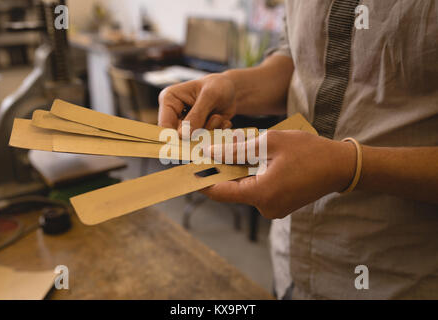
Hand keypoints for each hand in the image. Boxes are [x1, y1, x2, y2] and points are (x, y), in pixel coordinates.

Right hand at [158, 73, 236, 133]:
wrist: (231, 90)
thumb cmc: (219, 86)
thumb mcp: (210, 96)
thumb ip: (196, 115)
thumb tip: (182, 136)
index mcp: (169, 99)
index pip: (164, 124)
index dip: (174, 137)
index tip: (191, 140)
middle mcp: (174, 113)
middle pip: (178, 136)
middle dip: (198, 133)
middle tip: (214, 120)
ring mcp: (185, 124)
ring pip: (192, 140)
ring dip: (209, 131)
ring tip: (218, 116)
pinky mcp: (196, 131)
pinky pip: (204, 141)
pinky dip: (215, 133)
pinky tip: (221, 120)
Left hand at [202, 130, 355, 218]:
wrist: (340, 166)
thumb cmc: (309, 152)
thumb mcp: (269, 144)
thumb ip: (237, 150)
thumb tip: (210, 153)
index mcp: (261, 194)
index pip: (219, 192)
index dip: (201, 181)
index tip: (188, 169)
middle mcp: (265, 207)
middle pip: (231, 189)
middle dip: (221, 169)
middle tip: (212, 149)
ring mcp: (273, 209)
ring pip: (245, 188)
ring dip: (238, 170)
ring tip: (236, 149)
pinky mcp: (279, 205)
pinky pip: (258, 190)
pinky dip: (252, 175)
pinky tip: (254, 158)